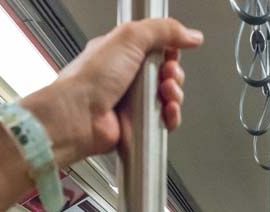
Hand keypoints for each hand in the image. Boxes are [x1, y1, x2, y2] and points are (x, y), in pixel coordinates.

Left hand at [27, 19, 203, 165]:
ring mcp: (133, 102)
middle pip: (166, 73)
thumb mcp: (129, 37)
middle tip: (165, 75)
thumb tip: (190, 35)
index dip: (169, 51)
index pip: (157, 48)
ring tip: (164, 93)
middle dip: (173, 74)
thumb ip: (163, 30)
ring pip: (168, 97)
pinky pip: (165, 120)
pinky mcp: (138, 124)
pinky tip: (166, 112)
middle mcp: (127, 77)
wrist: (79, 117)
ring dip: (174, 95)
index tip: (169, 53)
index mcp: (122, 52)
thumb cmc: (90, 79)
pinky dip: (170, 116)